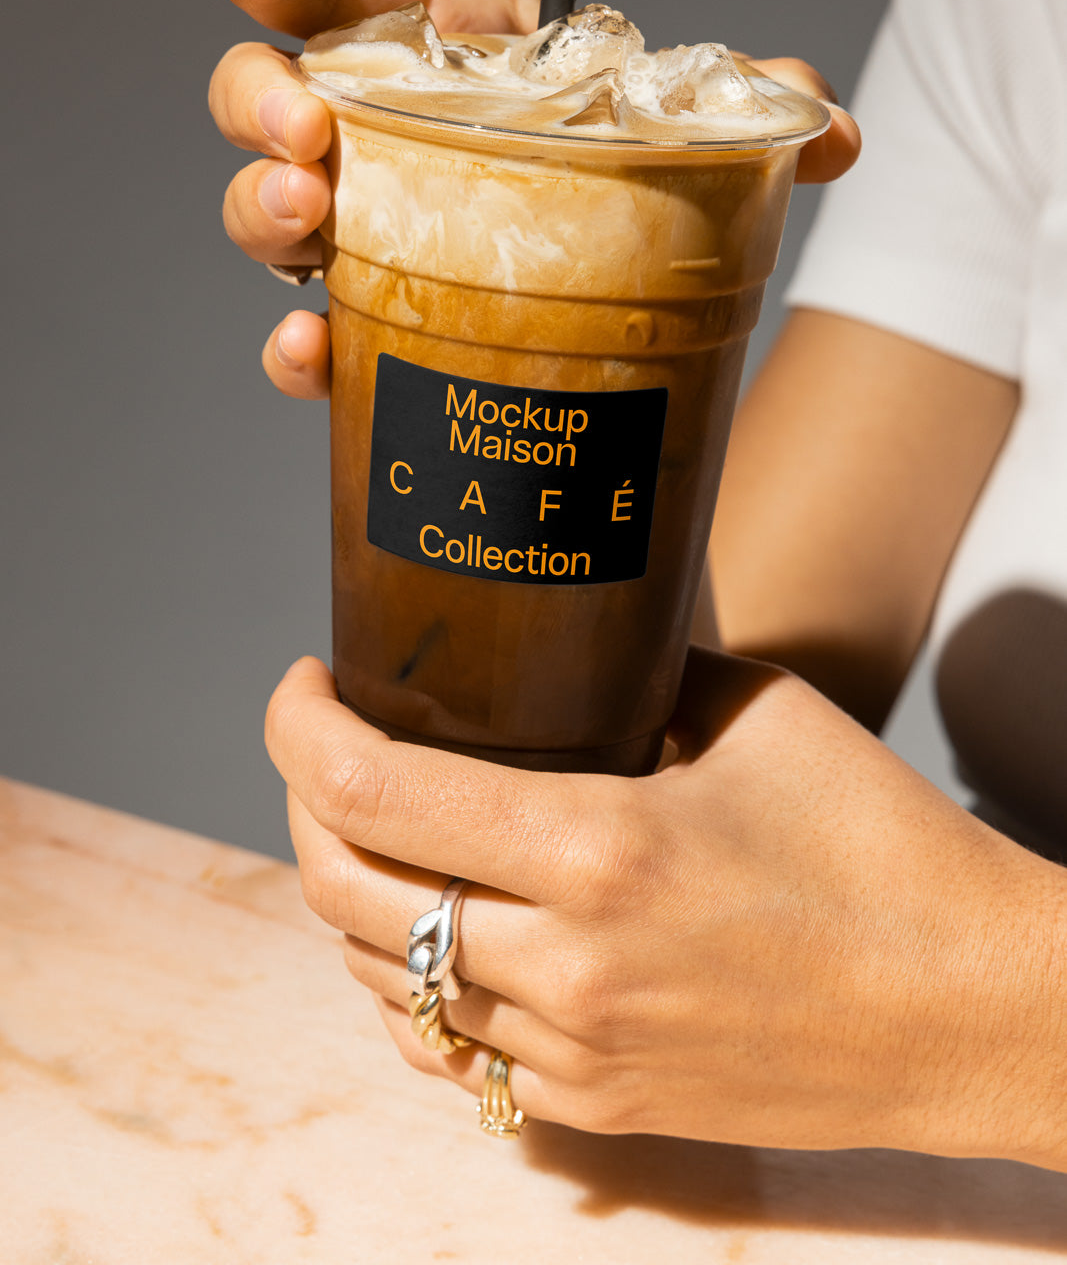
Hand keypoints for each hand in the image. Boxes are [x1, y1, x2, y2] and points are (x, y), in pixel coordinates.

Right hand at [210, 0, 860, 401]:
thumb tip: (827, 129)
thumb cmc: (615, 176)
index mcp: (432, 51)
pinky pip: (302, 335)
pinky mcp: (364, 325)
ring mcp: (357, 232)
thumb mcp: (667, 128)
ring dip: (262, 209)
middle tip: (306, 129)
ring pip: (261, 209)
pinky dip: (295, 349)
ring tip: (309, 215)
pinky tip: (314, 351)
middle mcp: (371, 134)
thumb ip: (741, 112)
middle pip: (262, 94)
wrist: (609, 306)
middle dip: (258, 99)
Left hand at [265, 651, 1065, 1167]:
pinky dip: (409, 986)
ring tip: (384, 831)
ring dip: (352, 895)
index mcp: (599, 849)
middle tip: (333, 750)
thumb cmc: (879, 847)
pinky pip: (450, 1052)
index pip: (372, 792)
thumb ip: (631, 678)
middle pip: (342, 893)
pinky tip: (435, 935)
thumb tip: (557, 656)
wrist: (968, 1008)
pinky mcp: (600, 1108)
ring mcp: (578, 1052)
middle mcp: (569, 964)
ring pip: (380, 980)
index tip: (304, 685)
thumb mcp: (752, 716)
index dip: (302, 728)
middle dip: (305, 804)